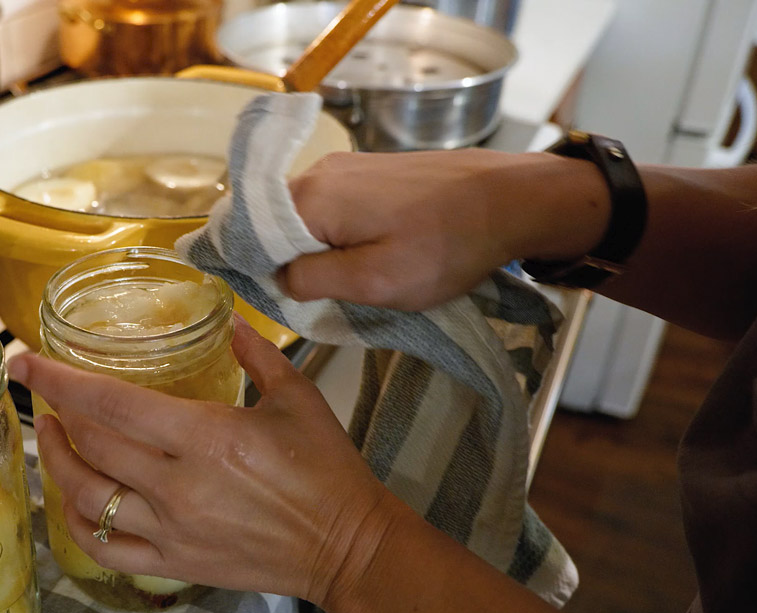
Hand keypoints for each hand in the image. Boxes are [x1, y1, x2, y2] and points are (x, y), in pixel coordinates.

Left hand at [8, 318, 391, 604]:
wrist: (348, 546)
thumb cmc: (328, 470)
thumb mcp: (297, 398)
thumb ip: (256, 353)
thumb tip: (229, 321)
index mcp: (206, 437)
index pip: (111, 402)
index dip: (59, 378)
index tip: (24, 359)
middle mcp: (179, 485)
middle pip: (90, 444)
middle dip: (54, 411)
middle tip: (45, 389)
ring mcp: (173, 529)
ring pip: (87, 497)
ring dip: (57, 462)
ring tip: (50, 435)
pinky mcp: (177, 563)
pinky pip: (106, 547)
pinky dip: (78, 524)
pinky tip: (72, 500)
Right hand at [283, 149, 609, 309]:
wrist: (509, 198)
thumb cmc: (445, 245)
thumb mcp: (374, 281)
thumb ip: (312, 281)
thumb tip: (278, 278)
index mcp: (308, 198)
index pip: (248, 238)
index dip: (259, 274)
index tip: (290, 301)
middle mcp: (316, 172)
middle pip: (273, 226)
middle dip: (292, 264)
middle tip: (330, 297)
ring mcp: (343, 167)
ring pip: (304, 219)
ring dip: (320, 252)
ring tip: (357, 279)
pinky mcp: (368, 170)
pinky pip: (332, 208)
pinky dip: (340, 236)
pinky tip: (371, 254)